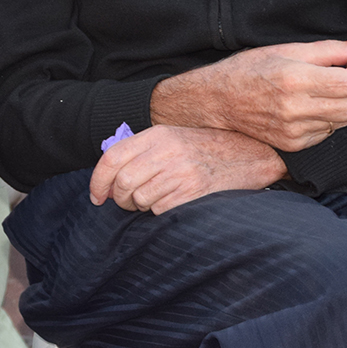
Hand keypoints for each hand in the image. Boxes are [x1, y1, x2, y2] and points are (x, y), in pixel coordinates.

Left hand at [89, 125, 286, 214]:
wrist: (250, 154)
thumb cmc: (206, 150)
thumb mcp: (172, 139)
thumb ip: (142, 152)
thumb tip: (108, 179)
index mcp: (157, 135)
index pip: (111, 157)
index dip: (97, 181)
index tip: (96, 197)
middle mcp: (166, 151)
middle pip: (122, 183)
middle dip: (120, 200)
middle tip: (128, 203)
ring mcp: (180, 171)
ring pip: (140, 200)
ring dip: (142, 207)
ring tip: (158, 199)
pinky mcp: (193, 192)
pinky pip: (161, 211)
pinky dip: (161, 212)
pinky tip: (174, 203)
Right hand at [150, 39, 346, 152]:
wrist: (217, 101)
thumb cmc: (248, 70)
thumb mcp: (284, 49)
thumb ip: (327, 50)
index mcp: (294, 79)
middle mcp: (296, 109)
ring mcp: (294, 131)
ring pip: (344, 121)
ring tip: (346, 87)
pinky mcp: (293, 145)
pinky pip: (328, 133)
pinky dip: (334, 118)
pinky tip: (323, 104)